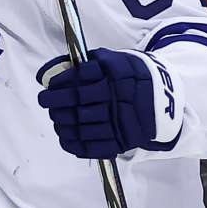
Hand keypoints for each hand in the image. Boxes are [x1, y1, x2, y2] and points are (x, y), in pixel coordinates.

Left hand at [37, 48, 183, 159]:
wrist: (162, 97)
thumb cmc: (127, 75)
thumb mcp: (110, 60)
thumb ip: (81, 64)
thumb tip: (44, 73)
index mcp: (114, 76)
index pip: (79, 79)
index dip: (59, 83)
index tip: (47, 85)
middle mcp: (117, 99)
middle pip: (77, 103)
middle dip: (55, 102)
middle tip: (45, 101)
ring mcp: (120, 123)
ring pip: (82, 126)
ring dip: (62, 123)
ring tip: (55, 119)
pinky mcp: (123, 141)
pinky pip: (94, 148)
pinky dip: (75, 144)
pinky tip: (65, 137)